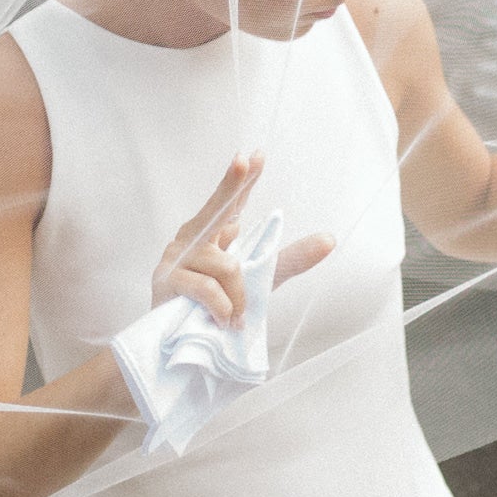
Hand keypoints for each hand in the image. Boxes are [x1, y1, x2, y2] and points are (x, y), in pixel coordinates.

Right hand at [151, 155, 332, 322]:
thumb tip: (330, 239)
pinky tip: (223, 320)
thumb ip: (291, 259)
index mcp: (215, 233)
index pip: (232, 202)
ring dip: (239, 299)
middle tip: (244, 160)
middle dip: (231, 184)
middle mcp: (195, 237)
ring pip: (229, 268)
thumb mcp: (259, 279)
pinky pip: (209, 290)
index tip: (257, 155)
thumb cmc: (217, 305)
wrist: (177, 341)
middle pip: (218, 209)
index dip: (244, 179)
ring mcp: (178, 257)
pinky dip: (223, 309)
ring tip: (234, 317)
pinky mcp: (167, 280)